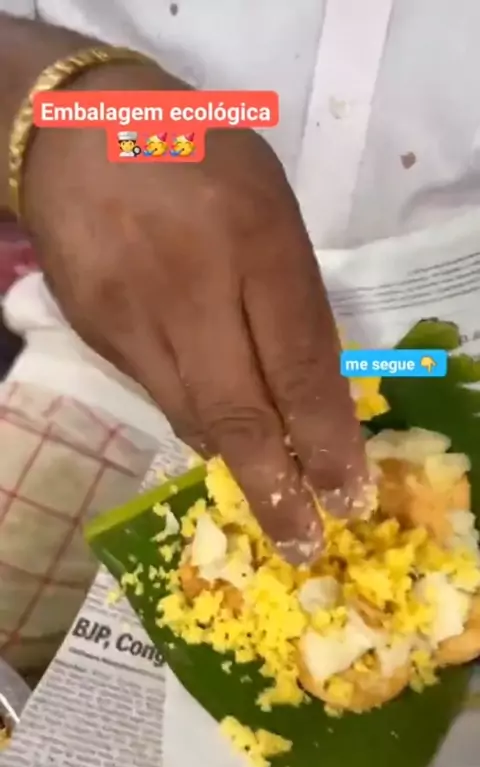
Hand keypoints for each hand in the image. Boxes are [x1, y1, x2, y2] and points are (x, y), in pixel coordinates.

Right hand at [22, 62, 366, 561]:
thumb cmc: (197, 156)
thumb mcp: (269, 204)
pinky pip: (157, 397)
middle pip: (241, 412)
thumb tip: (308, 385)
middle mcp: (194, 288)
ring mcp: (137, 317)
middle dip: (277, 489)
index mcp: (256, 241)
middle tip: (305, 541)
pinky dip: (195, 422)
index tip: (347, 495)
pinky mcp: (98, 336)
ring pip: (193, 418)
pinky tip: (215, 430)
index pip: (301, 365)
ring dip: (237, 465)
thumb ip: (291, 293)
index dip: (326, 442)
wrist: (77, 137)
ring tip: (271, 500)